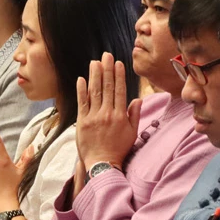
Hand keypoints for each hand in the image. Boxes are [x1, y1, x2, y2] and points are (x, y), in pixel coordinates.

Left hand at [75, 53, 140, 172]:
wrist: (102, 164)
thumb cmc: (119, 149)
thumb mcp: (132, 133)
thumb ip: (134, 115)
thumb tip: (137, 99)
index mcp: (120, 115)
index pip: (119, 90)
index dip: (118, 75)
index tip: (118, 63)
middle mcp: (107, 114)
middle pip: (107, 87)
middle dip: (106, 69)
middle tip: (106, 55)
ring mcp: (94, 117)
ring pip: (94, 92)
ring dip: (94, 75)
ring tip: (95, 62)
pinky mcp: (82, 122)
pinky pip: (82, 103)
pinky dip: (81, 90)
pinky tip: (81, 79)